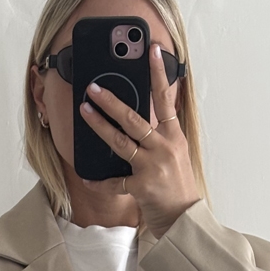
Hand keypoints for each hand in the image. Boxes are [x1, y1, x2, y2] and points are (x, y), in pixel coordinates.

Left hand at [79, 42, 200, 238]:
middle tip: (93, 87)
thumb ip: (164, 133)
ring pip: (121, 142)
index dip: (158, 74)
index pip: (166, 99)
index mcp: (174, 137)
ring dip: (99, 125)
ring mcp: (152, 167)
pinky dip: (99, 181)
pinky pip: (114, 182)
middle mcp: (164, 148)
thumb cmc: (178, 187)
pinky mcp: (142, 187)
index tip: (153, 51)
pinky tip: (87, 176)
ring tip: (84, 111)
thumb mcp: (177, 154)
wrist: (185, 220)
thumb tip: (150, 110)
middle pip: (134, 118)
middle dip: (111, 101)